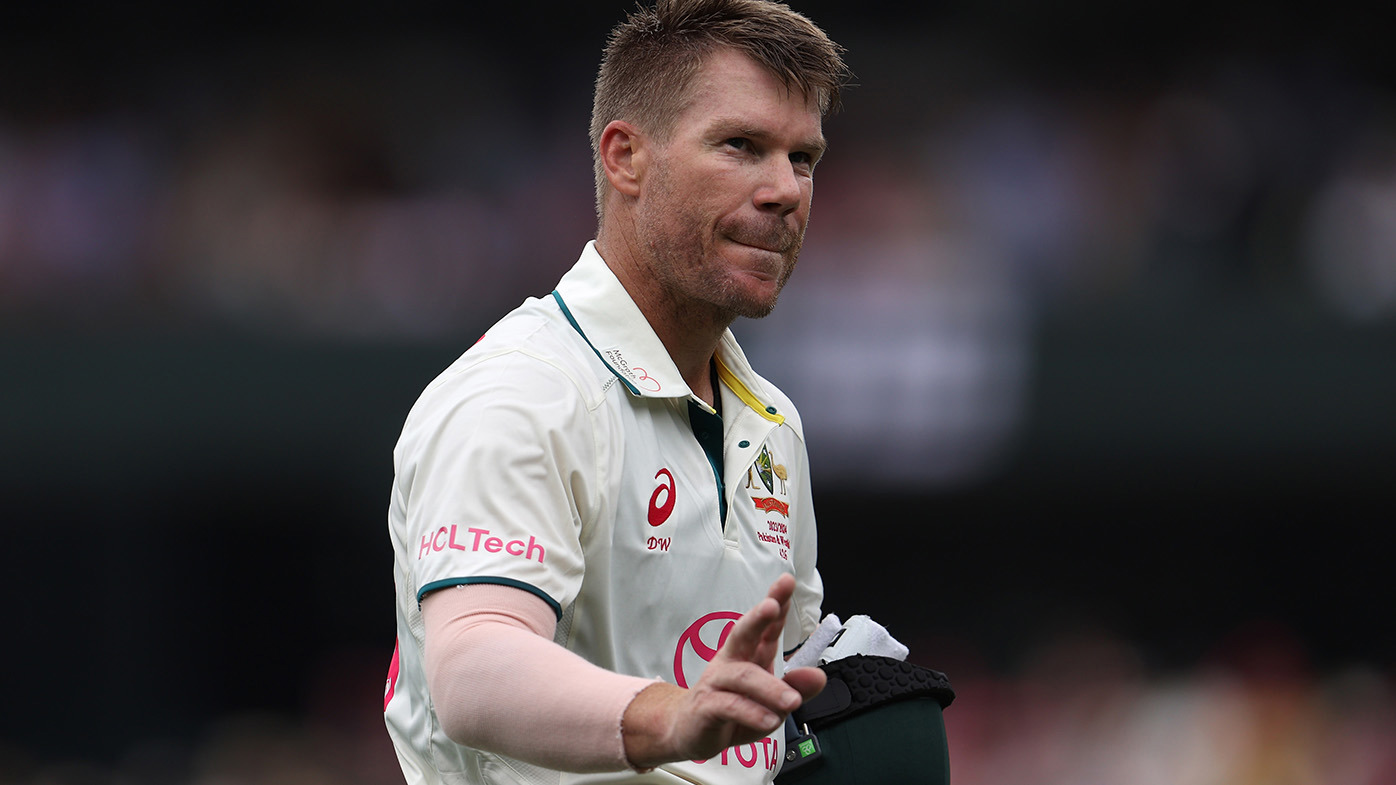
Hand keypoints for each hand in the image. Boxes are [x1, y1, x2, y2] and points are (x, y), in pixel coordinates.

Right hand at [621, 574, 826, 767]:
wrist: (689, 733)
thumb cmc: (732, 710)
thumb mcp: (771, 701)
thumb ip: (796, 688)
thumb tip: (819, 676)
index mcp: (748, 654)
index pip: (764, 626)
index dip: (775, 603)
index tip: (787, 582)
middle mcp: (731, 661)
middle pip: (743, 633)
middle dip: (757, 617)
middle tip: (772, 606)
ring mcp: (716, 682)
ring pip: (743, 676)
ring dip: (770, 688)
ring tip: (792, 701)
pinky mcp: (706, 707)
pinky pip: (730, 706)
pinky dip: (752, 712)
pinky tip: (769, 720)